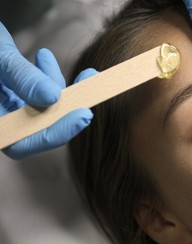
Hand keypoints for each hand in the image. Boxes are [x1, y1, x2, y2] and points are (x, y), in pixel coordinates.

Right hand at [0, 22, 96, 159]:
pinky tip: (44, 57)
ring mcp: (8, 108)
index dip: (54, 135)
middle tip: (89, 93)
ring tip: (57, 63)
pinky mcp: (15, 94)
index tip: (83, 115)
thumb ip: (22, 78)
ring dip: (62, 90)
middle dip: (67, 112)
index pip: (21, 144)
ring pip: (44, 110)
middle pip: (39, 129)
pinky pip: (38, 94)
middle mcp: (1, 120)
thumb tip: (53, 97)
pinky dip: (48, 79)